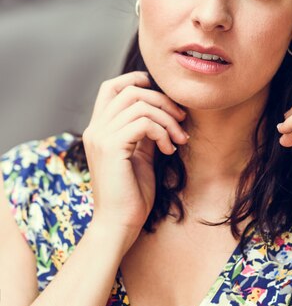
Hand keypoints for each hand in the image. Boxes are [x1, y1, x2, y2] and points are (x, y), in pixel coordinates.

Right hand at [82, 71, 188, 252]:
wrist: (119, 224)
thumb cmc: (131, 194)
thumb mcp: (141, 155)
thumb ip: (146, 132)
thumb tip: (164, 112)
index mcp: (99, 129)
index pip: (111, 86)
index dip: (138, 82)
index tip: (164, 100)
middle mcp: (95, 128)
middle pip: (130, 90)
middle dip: (162, 100)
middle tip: (182, 121)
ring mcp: (100, 136)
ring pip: (140, 104)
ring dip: (167, 118)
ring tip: (178, 139)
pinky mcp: (111, 147)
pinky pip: (143, 122)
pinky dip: (162, 131)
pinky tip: (168, 148)